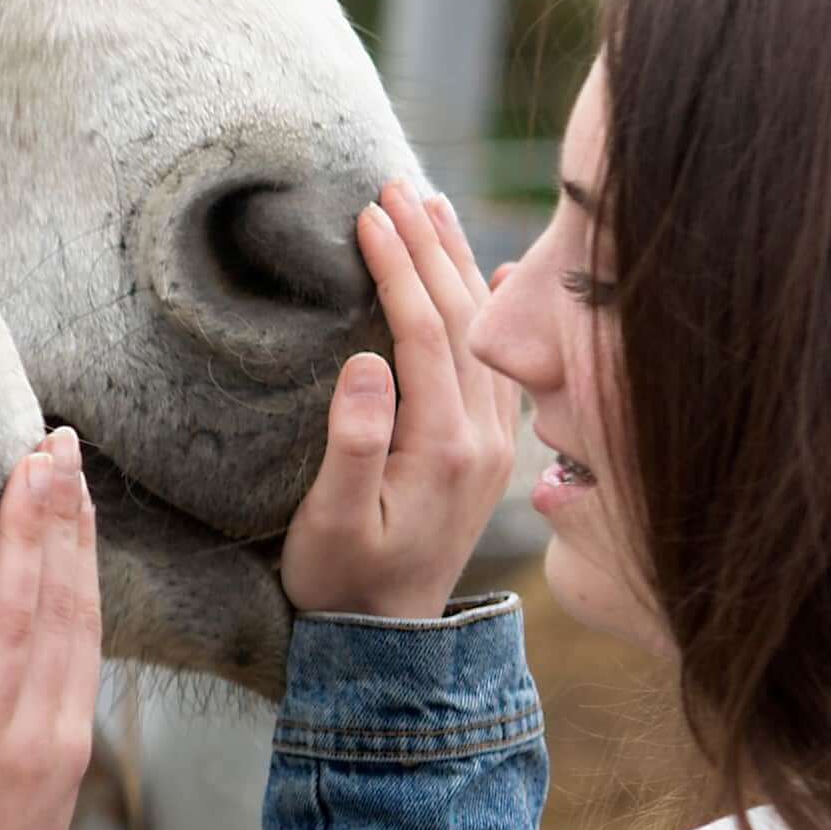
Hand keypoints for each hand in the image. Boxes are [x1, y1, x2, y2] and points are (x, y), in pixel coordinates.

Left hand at [0, 430, 101, 829]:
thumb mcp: (27, 809)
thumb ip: (36, 739)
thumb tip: (43, 677)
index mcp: (65, 743)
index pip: (83, 624)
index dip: (82, 550)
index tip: (80, 487)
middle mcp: (34, 733)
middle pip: (58, 604)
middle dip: (62, 518)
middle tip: (58, 442)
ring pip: (13, 616)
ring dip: (24, 534)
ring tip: (28, 463)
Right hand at [281, 180, 530, 622]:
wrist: (384, 645)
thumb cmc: (340, 581)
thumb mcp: (331, 522)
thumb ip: (353, 445)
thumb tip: (368, 361)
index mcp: (444, 447)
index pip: (427, 332)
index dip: (398, 267)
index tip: (368, 214)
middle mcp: (482, 438)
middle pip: (463, 318)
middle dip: (429, 246)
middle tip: (395, 184)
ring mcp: (491, 444)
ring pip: (484, 333)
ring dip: (456, 263)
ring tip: (429, 206)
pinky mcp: (485, 451)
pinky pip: (499, 364)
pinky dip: (493, 309)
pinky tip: (498, 273)